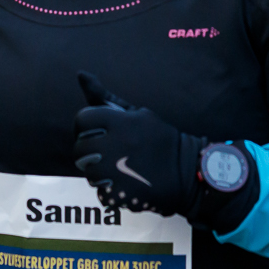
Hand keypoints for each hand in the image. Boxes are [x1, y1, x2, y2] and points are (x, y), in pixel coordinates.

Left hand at [72, 71, 204, 217]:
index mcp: (120, 122)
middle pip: (80, 147)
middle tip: (108, 152)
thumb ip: (104, 97)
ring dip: (98, 171)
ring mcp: (117, 172)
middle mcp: (116, 145)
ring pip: (87, 171)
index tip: (94, 133)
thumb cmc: (158, 138)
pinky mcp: (120, 194)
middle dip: (89, 150)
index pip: (82, 120)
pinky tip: (127, 183)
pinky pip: (99, 190)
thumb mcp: (136, 113)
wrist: (188, 171)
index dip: (85, 127)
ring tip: (120, 168)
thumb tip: (80, 74)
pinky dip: (110, 189)